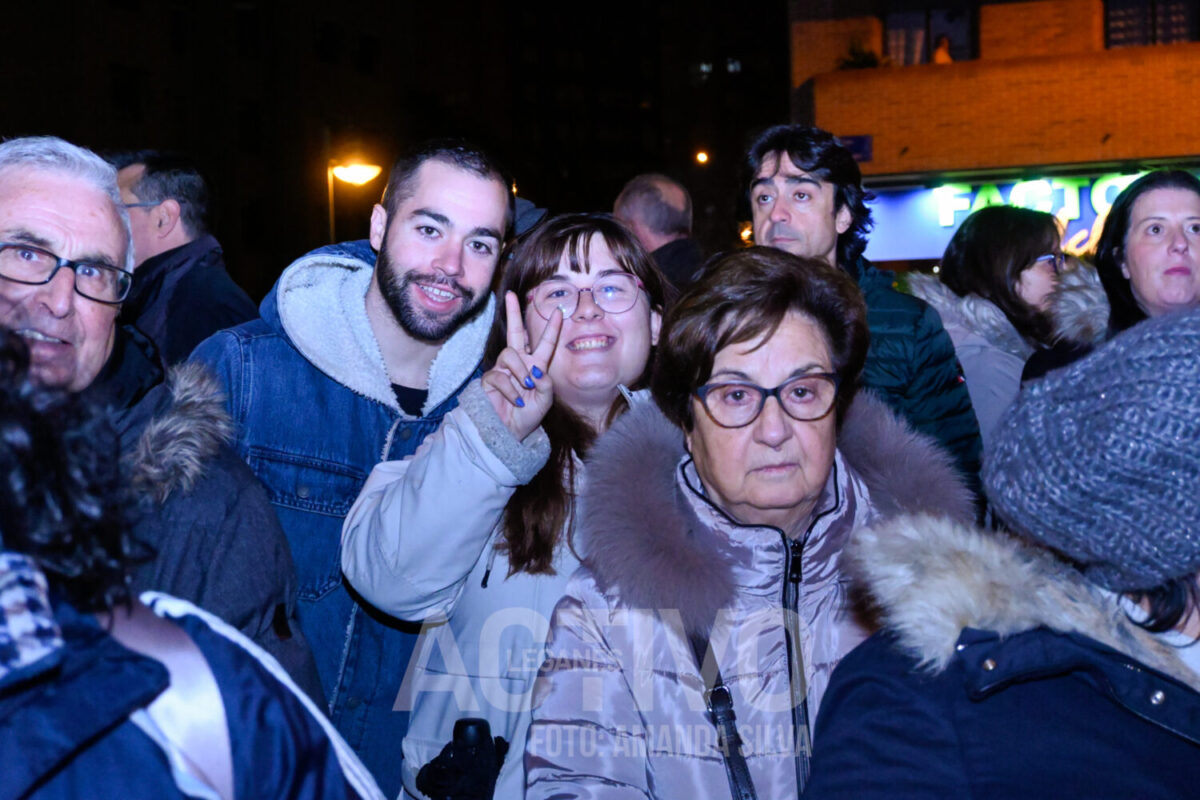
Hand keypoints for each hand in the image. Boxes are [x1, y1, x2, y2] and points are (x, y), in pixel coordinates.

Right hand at [482, 291, 561, 440]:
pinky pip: (500, 375)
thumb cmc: (527, 417)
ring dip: (520, 372)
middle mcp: (519, 364)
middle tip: (509, 295)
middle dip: (513, 313)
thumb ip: (546, 383)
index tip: (557, 311)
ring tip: (525, 388)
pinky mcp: (490, 379)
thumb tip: (536, 370)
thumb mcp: (545, 400)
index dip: (551, 328)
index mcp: (536, 367)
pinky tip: (515, 401)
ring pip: (510, 354)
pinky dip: (511, 389)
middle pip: (516, 333)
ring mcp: (503, 370)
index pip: (544, 343)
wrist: (508, 433)